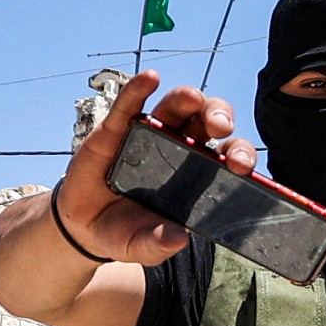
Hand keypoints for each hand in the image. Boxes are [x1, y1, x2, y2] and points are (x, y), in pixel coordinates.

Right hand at [57, 71, 258, 265]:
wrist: (84, 225)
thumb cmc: (124, 231)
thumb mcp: (140, 246)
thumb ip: (158, 246)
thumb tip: (178, 240)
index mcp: (197, 173)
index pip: (227, 155)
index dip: (239, 154)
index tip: (241, 165)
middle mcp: (178, 146)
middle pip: (206, 121)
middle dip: (219, 116)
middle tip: (220, 127)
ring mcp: (149, 133)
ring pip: (175, 106)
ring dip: (186, 97)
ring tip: (191, 99)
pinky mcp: (117, 127)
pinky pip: (130, 104)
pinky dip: (139, 89)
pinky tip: (149, 79)